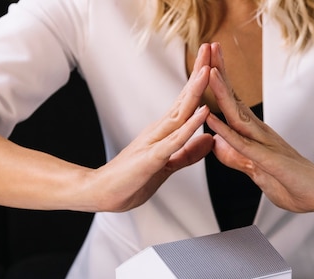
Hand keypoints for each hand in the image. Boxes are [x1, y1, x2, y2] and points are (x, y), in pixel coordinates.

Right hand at [93, 44, 213, 211]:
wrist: (101, 193)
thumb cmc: (131, 181)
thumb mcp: (167, 166)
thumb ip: (188, 154)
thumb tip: (209, 140)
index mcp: (163, 132)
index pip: (185, 103)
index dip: (200, 83)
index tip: (212, 62)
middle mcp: (159, 131)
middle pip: (183, 99)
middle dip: (198, 74)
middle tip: (210, 48)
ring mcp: (154, 142)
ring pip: (179, 113)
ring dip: (195, 92)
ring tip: (208, 70)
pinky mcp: (152, 158)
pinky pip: (175, 140)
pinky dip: (190, 126)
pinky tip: (202, 113)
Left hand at [205, 43, 313, 213]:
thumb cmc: (294, 184)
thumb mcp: (258, 172)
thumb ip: (237, 158)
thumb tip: (218, 145)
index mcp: (256, 135)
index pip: (234, 105)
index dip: (220, 84)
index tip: (207, 62)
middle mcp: (261, 134)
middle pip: (235, 100)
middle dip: (221, 74)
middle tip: (209, 48)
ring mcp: (266, 144)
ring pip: (238, 115)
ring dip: (222, 93)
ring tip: (209, 71)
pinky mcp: (269, 160)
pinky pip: (242, 144)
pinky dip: (225, 131)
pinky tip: (211, 119)